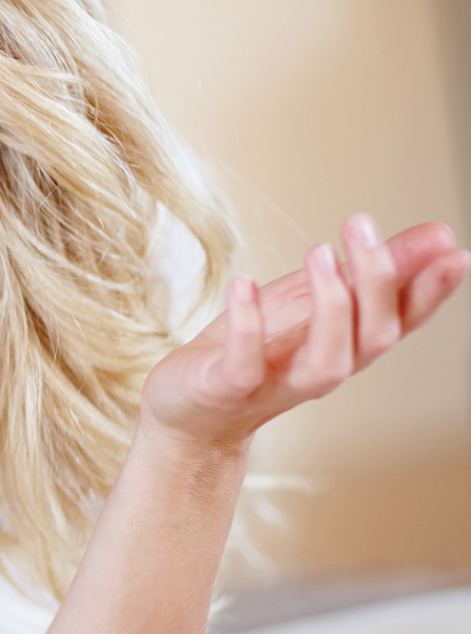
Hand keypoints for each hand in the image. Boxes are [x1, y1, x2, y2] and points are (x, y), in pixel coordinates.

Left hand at [141, 215, 468, 450]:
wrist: (189, 409)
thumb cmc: (257, 349)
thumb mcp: (311, 298)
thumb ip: (368, 272)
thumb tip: (439, 235)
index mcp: (348, 344)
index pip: (403, 320)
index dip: (431, 292)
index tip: (454, 254)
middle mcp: (325, 369)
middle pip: (374, 337)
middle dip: (376, 281)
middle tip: (360, 224)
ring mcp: (278, 384)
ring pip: (328, 362)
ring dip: (331, 306)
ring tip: (320, 251)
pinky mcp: (230, 390)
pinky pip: (246, 364)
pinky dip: (249, 323)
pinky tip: (243, 283)